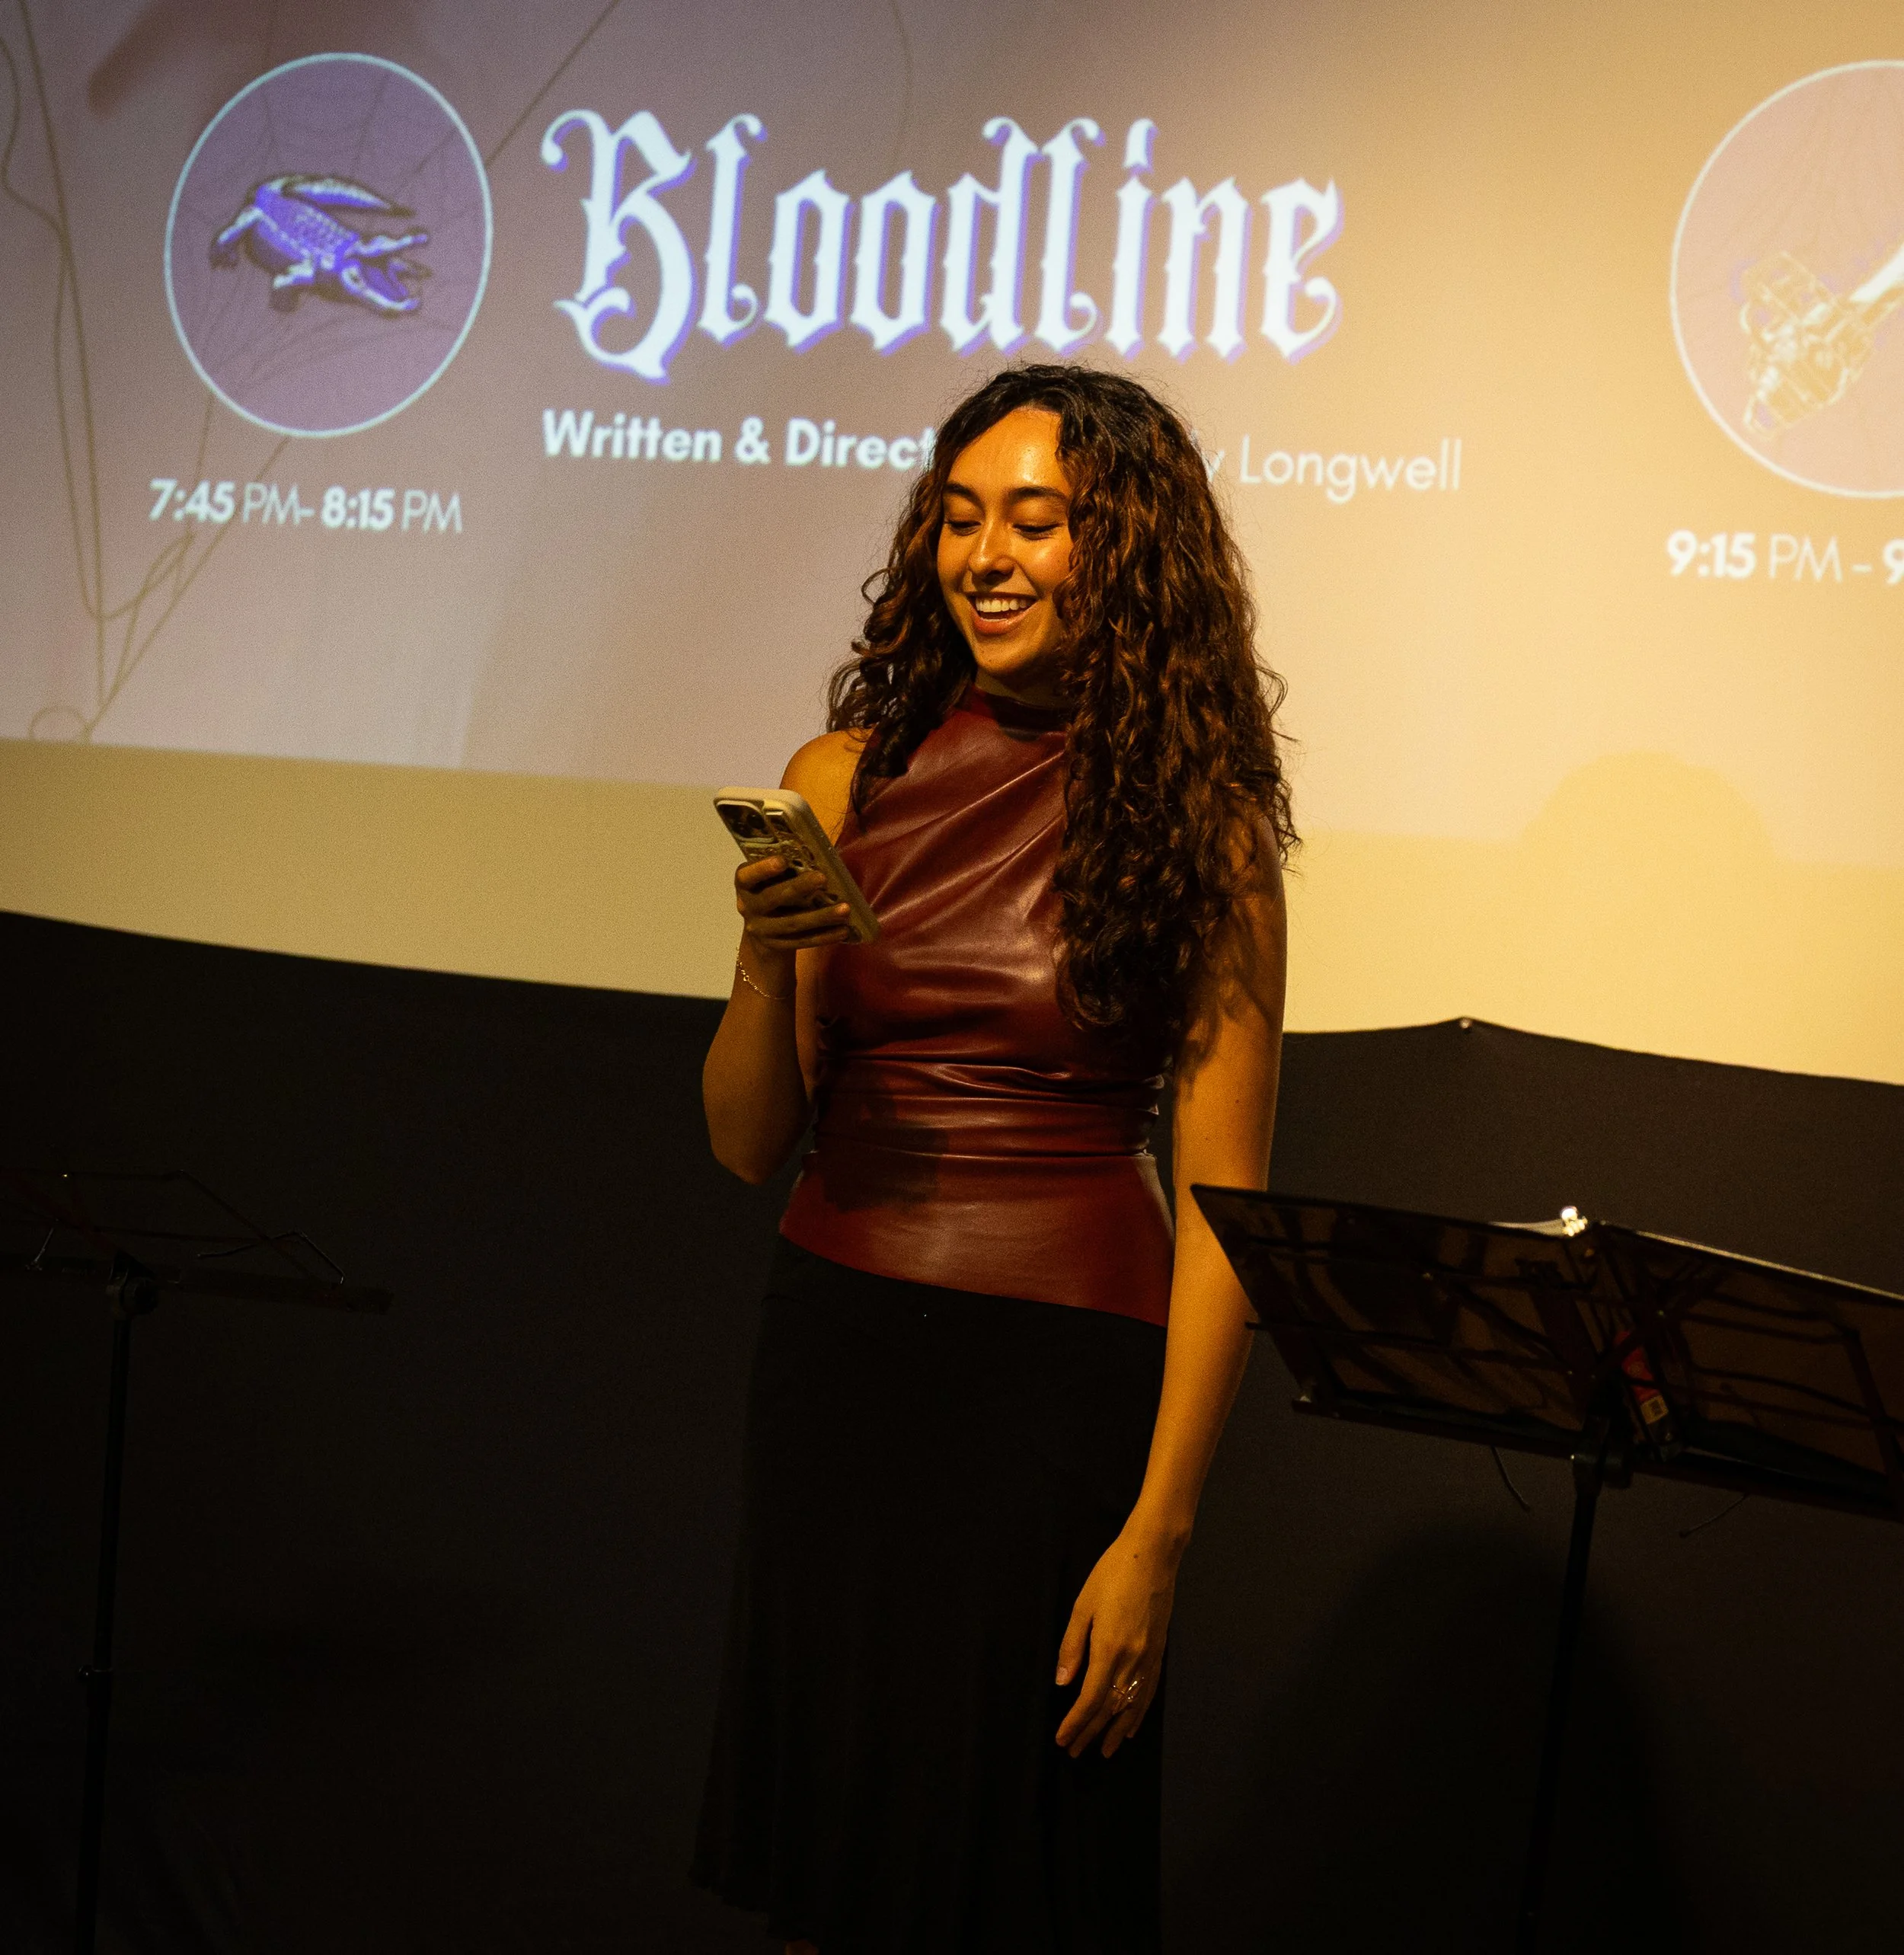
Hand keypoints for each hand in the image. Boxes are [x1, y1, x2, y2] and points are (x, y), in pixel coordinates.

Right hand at [734, 856, 852, 985]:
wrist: (762, 929)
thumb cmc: (772, 889)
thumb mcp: (770, 878)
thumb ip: (786, 869)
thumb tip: (820, 856)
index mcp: (745, 885)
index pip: (747, 876)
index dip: (763, 869)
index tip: (782, 860)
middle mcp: (748, 907)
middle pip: (773, 898)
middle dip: (799, 887)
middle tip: (823, 878)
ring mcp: (762, 930)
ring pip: (792, 923)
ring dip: (821, 917)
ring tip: (845, 909)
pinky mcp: (777, 946)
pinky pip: (803, 941)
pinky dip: (825, 936)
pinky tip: (844, 930)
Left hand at [1054, 1526, 1177, 1758]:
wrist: (1152, 1555)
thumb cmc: (1113, 1574)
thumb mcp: (1083, 1606)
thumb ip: (1072, 1646)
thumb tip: (1062, 1682)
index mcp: (1110, 1649)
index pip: (1090, 1700)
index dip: (1076, 1723)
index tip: (1062, 1739)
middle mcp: (1132, 1660)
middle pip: (1110, 1708)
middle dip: (1091, 1732)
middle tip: (1075, 1751)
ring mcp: (1149, 1657)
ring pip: (1132, 1706)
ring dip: (1116, 1731)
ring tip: (1105, 1751)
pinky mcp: (1159, 1651)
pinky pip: (1148, 1692)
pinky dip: (1139, 1713)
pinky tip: (1132, 1726)